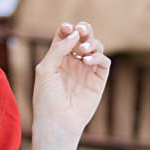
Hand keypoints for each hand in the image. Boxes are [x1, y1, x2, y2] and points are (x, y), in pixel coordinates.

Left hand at [30, 21, 110, 141]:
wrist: (57, 121)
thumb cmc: (46, 98)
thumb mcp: (46, 69)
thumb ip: (59, 49)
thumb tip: (75, 33)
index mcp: (58, 57)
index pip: (65, 36)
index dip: (67, 28)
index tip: (67, 28)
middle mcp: (73, 61)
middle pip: (83, 37)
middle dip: (84, 29)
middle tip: (82, 30)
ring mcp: (87, 70)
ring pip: (96, 46)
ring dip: (91, 43)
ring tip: (82, 51)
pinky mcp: (98, 80)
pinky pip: (104, 61)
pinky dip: (98, 57)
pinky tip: (87, 62)